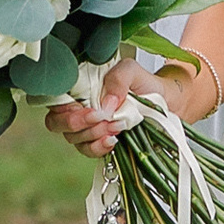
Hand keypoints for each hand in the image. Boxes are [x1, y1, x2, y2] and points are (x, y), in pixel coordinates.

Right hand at [50, 50, 223, 154]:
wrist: (169, 103)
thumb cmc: (146, 84)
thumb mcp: (132, 70)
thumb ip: (118, 79)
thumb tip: (106, 105)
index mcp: (79, 89)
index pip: (55, 102)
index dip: (64, 109)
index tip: (89, 109)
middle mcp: (79, 109)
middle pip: (57, 123)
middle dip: (76, 124)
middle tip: (101, 119)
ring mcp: (89, 129)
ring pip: (73, 139)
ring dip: (93, 135)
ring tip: (116, 127)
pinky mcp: (101, 144)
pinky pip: (89, 152)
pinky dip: (99, 148)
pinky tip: (113, 141)